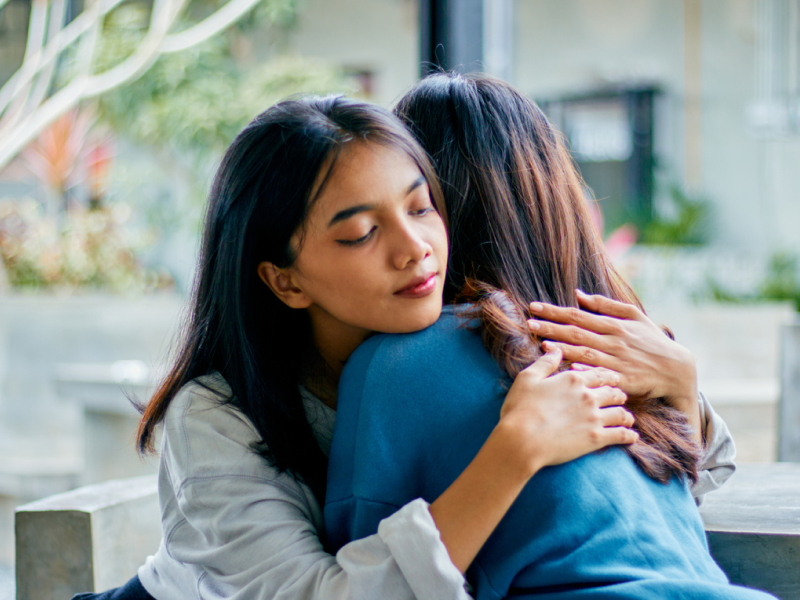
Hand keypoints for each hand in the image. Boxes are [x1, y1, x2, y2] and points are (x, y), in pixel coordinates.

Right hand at [497, 344, 637, 475]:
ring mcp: (594, 417)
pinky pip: (621, 435)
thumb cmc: (520, 408)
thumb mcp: (527, 378)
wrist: (522, 439)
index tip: (611, 379)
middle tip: (620, 397)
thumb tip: (556, 350)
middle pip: (613, 392)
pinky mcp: (596, 438)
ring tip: (628, 418)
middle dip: (618, 394)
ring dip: (626, 415)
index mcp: (573, 379)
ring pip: (621, 413)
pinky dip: (629, 436)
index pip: (598, 374)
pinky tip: (632, 436)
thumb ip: (545, 363)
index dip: (606, 376)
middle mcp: (588, 395)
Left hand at [526, 290, 698, 417]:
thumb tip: (579, 294)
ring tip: (543, 343)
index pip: (578, 315)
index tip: (533, 307)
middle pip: (577, 332)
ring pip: (586, 353)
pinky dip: (586, 370)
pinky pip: (601, 375)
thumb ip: (606, 305)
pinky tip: (569, 368)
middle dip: (551, 327)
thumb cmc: (651, 340)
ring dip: (564, 348)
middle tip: (529, 323)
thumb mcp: (634, 316)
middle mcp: (614, 341)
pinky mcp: (623, 380)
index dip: (555, 311)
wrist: (676, 369)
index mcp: (614, 324)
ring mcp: (618, 361)